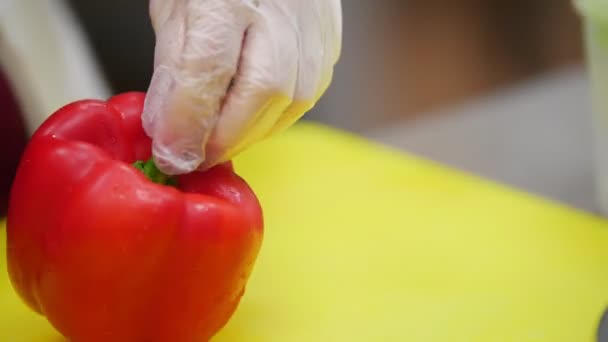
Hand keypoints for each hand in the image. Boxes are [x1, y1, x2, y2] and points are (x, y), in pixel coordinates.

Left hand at [143, 0, 341, 173]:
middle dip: (226, 136)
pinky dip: (276, 115)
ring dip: (252, 132)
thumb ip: (173, 69)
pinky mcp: (330, 38)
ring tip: (222, 140)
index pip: (209, 67)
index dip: (189, 121)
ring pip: (293, 98)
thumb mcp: (175, 9)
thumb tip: (171, 133)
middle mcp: (281, 6)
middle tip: (197, 156)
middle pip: (263, 89)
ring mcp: (314, 22)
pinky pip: (310, 91)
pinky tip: (252, 117)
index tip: (173, 155)